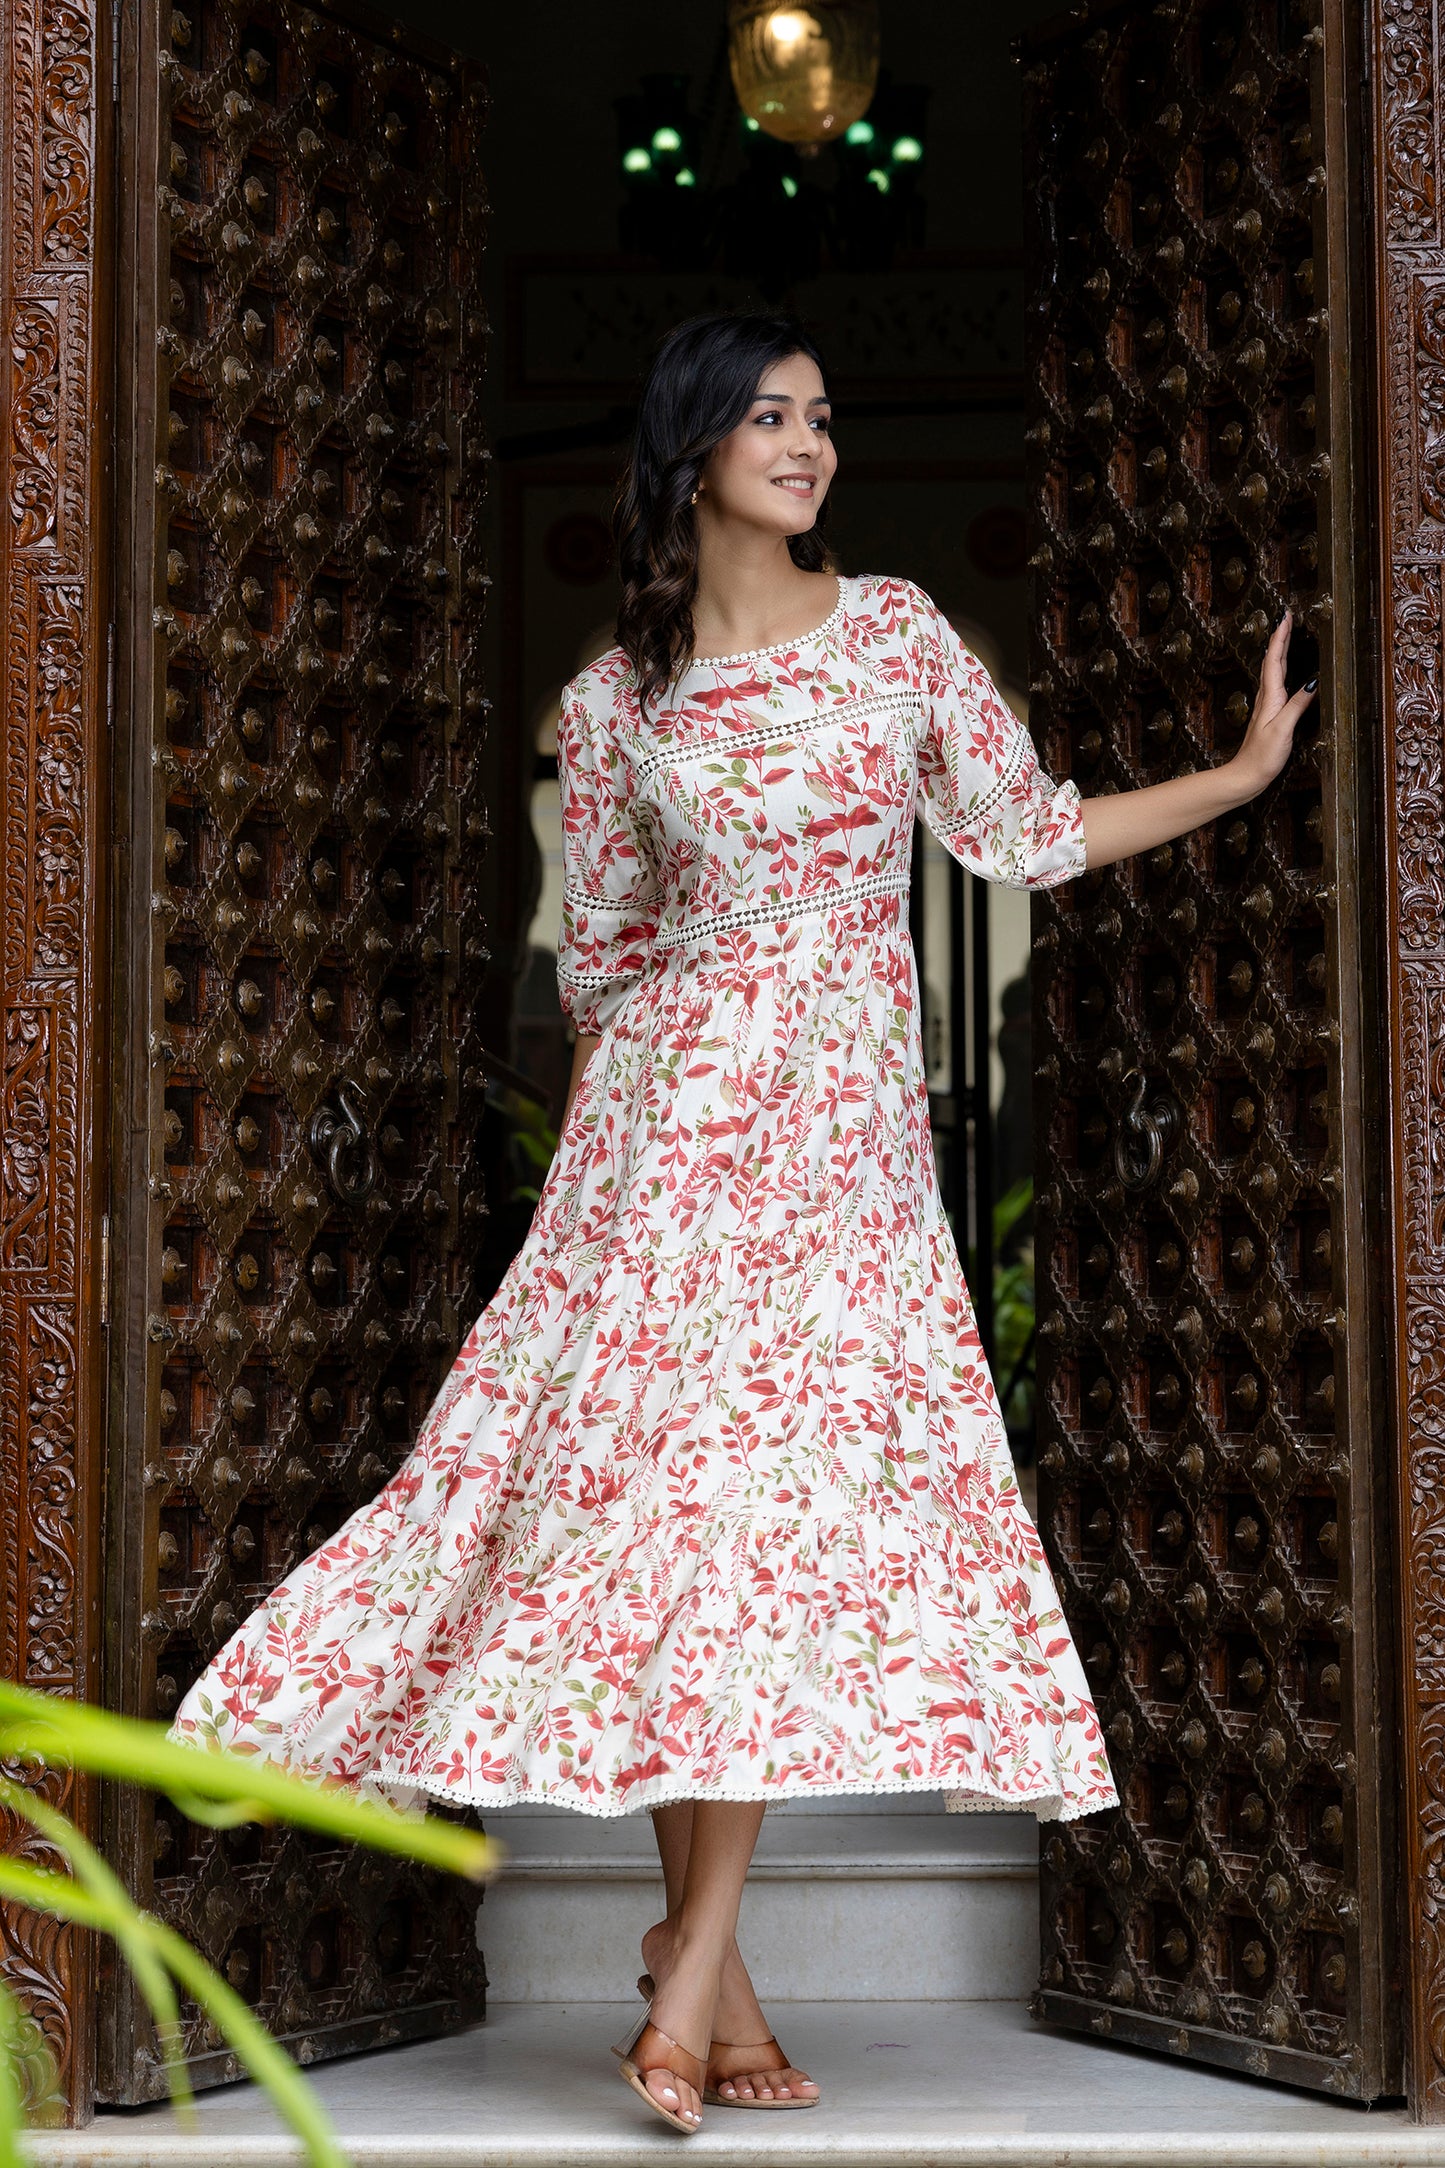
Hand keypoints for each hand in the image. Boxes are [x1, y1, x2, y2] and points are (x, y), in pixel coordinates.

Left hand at [1230, 610, 1316, 799]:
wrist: (1245, 776)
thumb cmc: (1262, 757)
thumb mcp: (1282, 729)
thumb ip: (1297, 705)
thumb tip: (1314, 682)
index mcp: (1270, 697)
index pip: (1275, 659)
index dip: (1280, 637)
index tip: (1285, 616)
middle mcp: (1267, 698)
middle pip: (1274, 660)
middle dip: (1281, 637)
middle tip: (1287, 617)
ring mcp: (1267, 705)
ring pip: (1274, 670)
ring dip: (1280, 650)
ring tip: (1287, 635)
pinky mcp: (1269, 714)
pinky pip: (1276, 683)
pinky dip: (1281, 669)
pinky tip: (1285, 670)